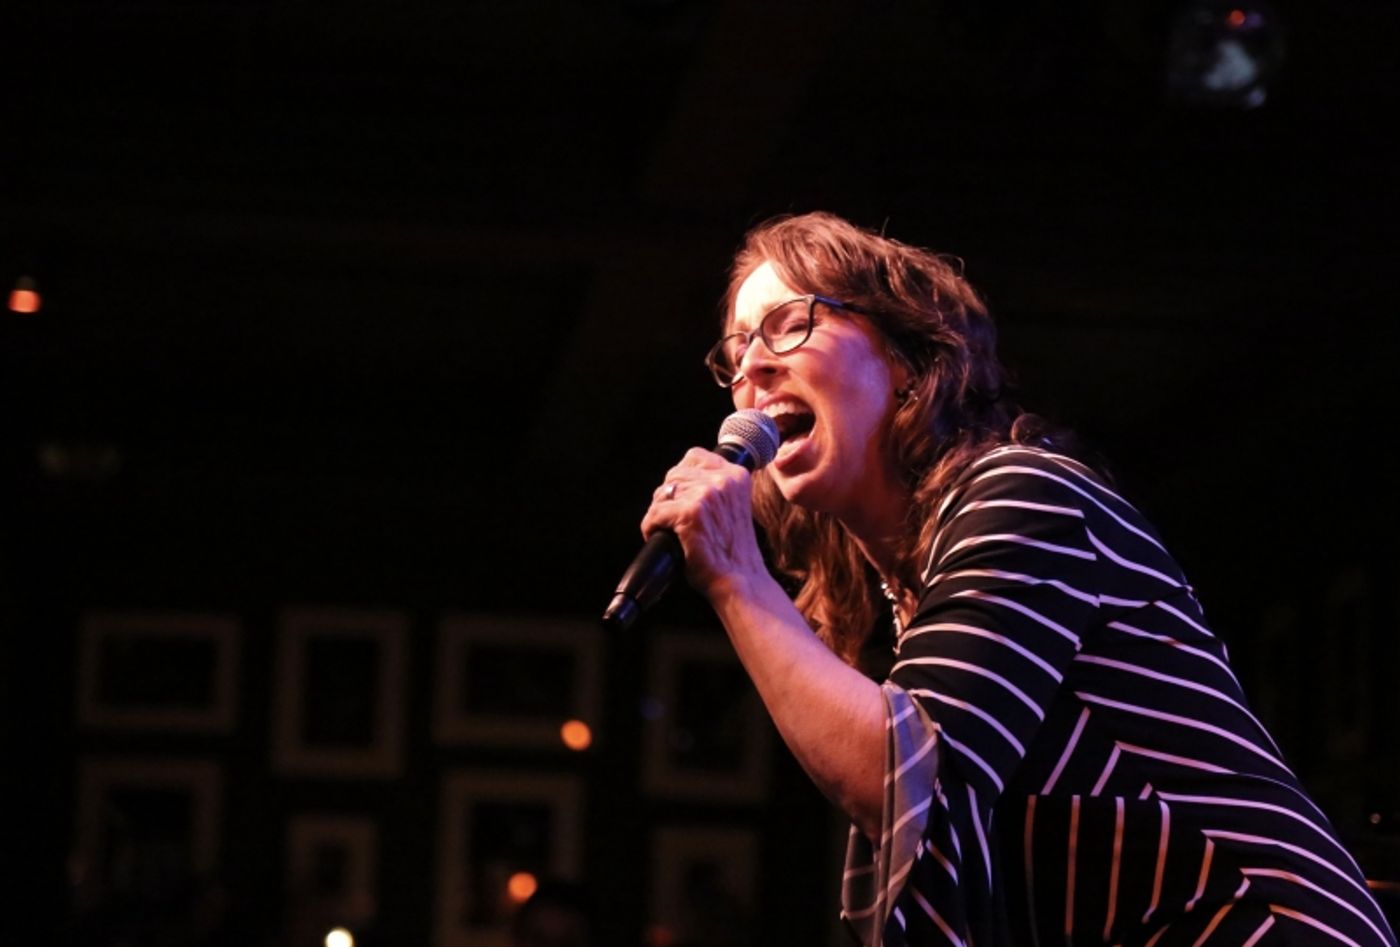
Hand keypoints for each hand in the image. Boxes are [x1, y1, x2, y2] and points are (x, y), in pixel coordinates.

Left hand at [640, 447, 768, 596]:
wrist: (740, 580)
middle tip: (671, 517)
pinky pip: (655, 513)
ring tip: (667, 529)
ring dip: (659, 512)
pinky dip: (651, 527)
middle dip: (668, 496)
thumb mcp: (732, 507)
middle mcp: (723, 480)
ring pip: (662, 493)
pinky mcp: (689, 513)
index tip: (681, 494)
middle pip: (675, 474)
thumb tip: (681, 480)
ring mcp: (706, 495)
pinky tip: (659, 536)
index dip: (682, 475)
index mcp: (736, 475)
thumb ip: (716, 489)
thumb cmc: (733, 551)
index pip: (695, 456)